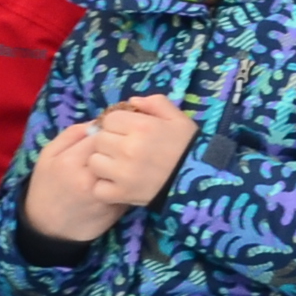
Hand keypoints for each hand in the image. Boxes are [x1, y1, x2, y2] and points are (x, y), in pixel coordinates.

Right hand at [21, 123, 128, 244]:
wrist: (49, 228)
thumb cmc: (48, 186)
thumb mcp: (48, 156)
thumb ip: (71, 135)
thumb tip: (98, 121)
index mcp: (70, 161)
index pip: (102, 133)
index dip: (111, 129)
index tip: (112, 130)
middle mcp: (89, 177)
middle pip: (118, 148)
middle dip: (124, 143)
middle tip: (124, 141)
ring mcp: (105, 193)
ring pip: (128, 166)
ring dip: (131, 159)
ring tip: (130, 156)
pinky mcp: (117, 206)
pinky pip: (133, 184)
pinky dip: (135, 176)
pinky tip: (131, 173)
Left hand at [83, 95, 198, 209]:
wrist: (200, 181)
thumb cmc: (187, 147)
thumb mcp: (178, 119)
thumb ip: (156, 103)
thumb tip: (131, 102)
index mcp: (142, 126)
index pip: (109, 119)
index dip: (118, 124)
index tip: (128, 132)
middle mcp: (129, 148)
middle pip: (100, 139)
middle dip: (110, 142)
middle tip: (125, 150)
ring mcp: (123, 173)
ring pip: (94, 162)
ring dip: (104, 164)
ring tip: (121, 167)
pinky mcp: (121, 193)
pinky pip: (98, 187)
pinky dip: (105, 186)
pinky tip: (119, 183)